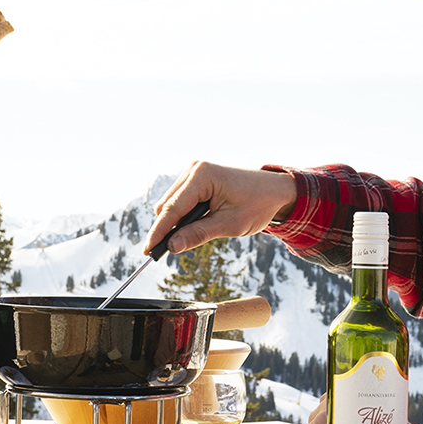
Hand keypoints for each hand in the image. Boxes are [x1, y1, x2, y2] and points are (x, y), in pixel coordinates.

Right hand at [144, 161, 297, 255]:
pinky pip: (180, 200)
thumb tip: (173, 246)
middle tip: (163, 254)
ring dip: (174, 222)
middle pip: (167, 205)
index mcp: (202, 176)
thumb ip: (199, 234)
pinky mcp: (196, 178)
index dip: (158, 232)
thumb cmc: (258, 204)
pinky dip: (182, 215)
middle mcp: (194, 169)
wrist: (274, 190)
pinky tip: (191, 227)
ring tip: (183, 241)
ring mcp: (194, 172)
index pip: (172, 208)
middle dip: (165, 229)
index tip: (148, 251)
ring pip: (171, 203)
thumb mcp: (230, 224)